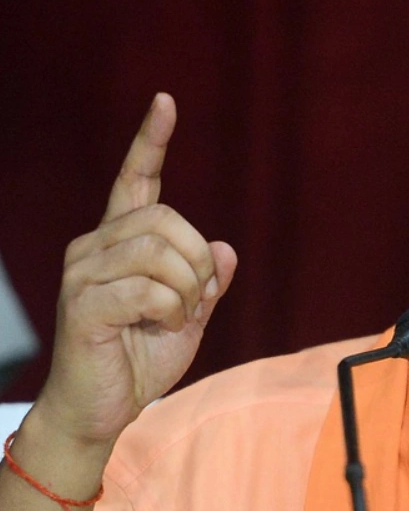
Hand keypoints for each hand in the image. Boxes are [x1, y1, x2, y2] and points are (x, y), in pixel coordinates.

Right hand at [34, 93, 237, 444]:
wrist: (105, 408)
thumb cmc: (142, 357)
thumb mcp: (190, 314)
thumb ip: (208, 281)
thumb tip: (224, 247)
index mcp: (120, 241)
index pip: (135, 179)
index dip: (151, 141)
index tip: (166, 102)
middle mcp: (95, 246)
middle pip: (166, 218)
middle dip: (199, 261)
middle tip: (196, 299)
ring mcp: (83, 272)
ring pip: (162, 251)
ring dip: (188, 290)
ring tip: (176, 316)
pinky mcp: (83, 303)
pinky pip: (150, 288)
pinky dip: (173, 310)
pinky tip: (161, 326)